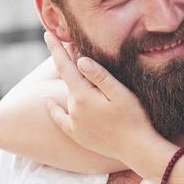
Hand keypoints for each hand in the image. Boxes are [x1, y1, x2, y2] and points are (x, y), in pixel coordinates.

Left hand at [44, 32, 163, 167]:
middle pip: (67, 79)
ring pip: (68, 95)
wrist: (137, 149)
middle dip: (67, 61)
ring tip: (73, 65)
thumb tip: (79, 60)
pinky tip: (47, 102)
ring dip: (69, 81)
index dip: (56, 48)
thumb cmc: (133, 118)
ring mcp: (74, 123)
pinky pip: (60, 119)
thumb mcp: (120, 92)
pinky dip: (53, 109)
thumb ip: (99, 75)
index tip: (47, 33)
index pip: (65, 65)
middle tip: (68, 43)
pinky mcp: (78, 135)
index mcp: (82, 95)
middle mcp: (74, 109)